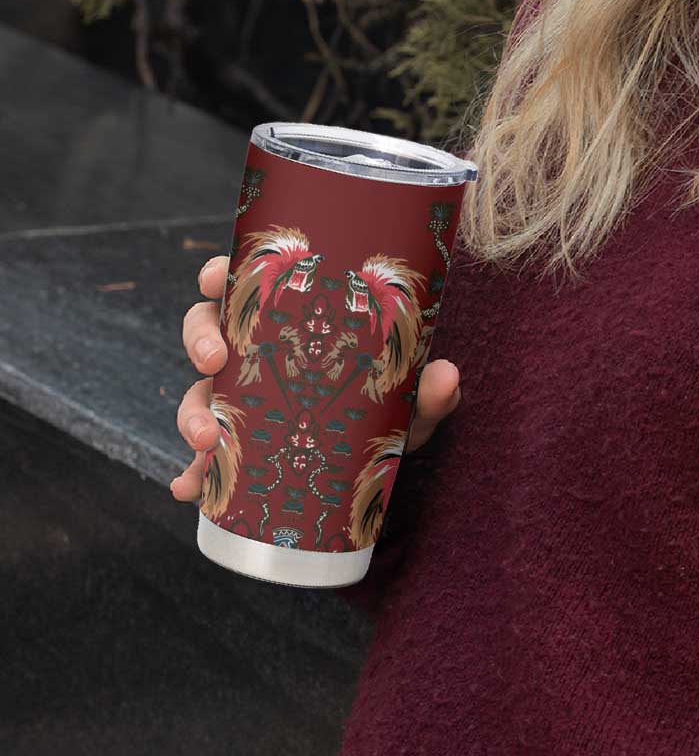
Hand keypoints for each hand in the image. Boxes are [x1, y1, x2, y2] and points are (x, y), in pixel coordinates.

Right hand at [169, 255, 460, 501]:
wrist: (382, 459)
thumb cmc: (390, 408)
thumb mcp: (409, 399)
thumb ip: (427, 389)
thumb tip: (446, 376)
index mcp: (290, 321)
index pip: (247, 284)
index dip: (221, 274)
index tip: (216, 277)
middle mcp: (257, 353)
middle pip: (207, 329)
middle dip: (200, 340)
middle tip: (215, 361)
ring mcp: (242, 400)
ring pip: (198, 392)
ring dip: (192, 413)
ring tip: (207, 441)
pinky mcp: (238, 446)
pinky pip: (203, 458)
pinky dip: (191, 473)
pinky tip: (189, 488)